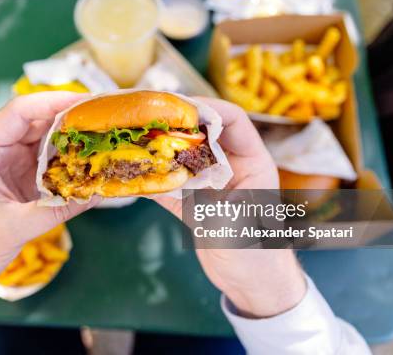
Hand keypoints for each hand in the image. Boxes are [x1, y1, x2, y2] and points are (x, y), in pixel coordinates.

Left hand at [0, 92, 98, 303]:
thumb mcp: (14, 227)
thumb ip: (56, 209)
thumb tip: (97, 194)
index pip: (20, 112)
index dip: (53, 101)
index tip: (86, 101)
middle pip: (37, 120)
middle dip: (70, 115)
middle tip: (104, 116)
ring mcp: (10, 162)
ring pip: (46, 138)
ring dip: (73, 137)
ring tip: (104, 134)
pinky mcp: (22, 178)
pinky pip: (49, 160)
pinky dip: (69, 159)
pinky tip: (91, 161)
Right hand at [154, 98, 305, 317]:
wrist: (255, 287)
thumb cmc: (258, 256)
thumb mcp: (234, 225)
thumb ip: (203, 200)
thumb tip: (167, 180)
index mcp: (254, 164)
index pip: (234, 121)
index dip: (208, 108)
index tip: (177, 105)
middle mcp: (233, 168)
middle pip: (204, 133)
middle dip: (177, 123)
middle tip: (146, 117)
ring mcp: (213, 184)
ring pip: (186, 156)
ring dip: (163, 149)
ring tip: (135, 138)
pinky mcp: (196, 203)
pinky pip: (173, 183)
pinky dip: (155, 178)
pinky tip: (134, 174)